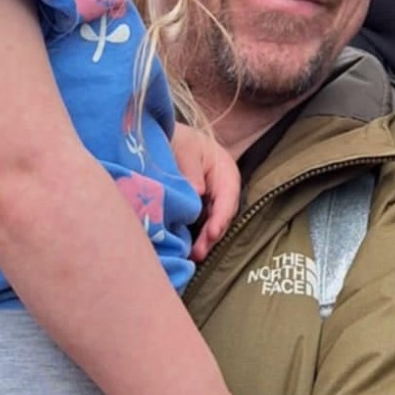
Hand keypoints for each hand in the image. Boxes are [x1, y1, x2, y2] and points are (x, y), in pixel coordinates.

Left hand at [172, 121, 241, 259]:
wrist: (167, 138)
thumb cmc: (179, 141)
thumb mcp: (185, 149)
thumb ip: (191, 170)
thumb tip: (198, 193)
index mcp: (226, 170)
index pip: (228, 196)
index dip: (221, 216)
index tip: (213, 233)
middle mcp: (223, 188)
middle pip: (223, 214)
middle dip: (212, 234)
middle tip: (199, 252)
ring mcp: (213, 199)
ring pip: (214, 222)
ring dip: (205, 240)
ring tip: (193, 255)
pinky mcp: (202, 207)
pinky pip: (204, 223)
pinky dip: (198, 236)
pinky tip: (188, 248)